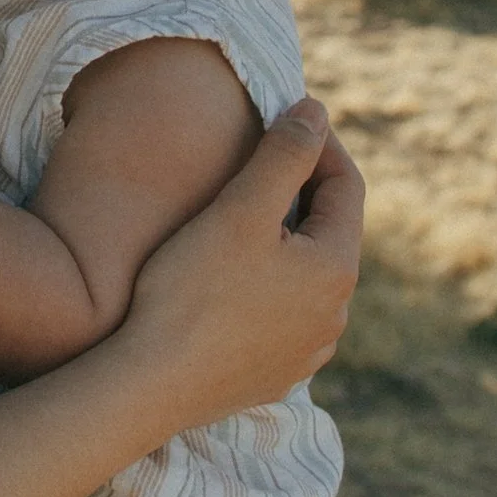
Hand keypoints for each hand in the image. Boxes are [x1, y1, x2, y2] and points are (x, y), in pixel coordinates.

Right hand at [117, 100, 360, 434]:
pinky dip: (267, 290)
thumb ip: (284, 155)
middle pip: (328, 233)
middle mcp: (334, 315)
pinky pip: (283, 319)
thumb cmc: (191, 291)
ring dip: (285, 246)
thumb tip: (316, 111)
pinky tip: (231, 284)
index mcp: (335, 268)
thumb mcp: (240, 209)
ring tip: (241, 223)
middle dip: (301, 194)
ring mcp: (307, 352)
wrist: (150, 384)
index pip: (346, 187)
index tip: (287, 118)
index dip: (319, 144)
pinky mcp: (275, 376)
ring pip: (306, 279)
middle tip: (260, 164)